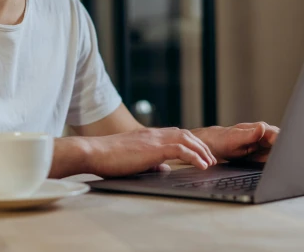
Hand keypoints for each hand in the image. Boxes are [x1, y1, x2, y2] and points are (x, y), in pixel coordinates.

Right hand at [84, 127, 217, 177]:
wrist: (93, 152)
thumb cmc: (107, 158)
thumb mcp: (133, 160)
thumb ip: (150, 163)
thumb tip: (164, 169)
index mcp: (148, 136)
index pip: (175, 134)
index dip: (191, 143)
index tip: (200, 154)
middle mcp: (153, 134)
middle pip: (185, 134)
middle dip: (200, 146)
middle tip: (211, 159)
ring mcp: (154, 139)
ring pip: (186, 139)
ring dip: (201, 150)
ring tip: (210, 163)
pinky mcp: (153, 148)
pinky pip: (180, 150)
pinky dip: (194, 156)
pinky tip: (202, 166)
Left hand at [192, 122, 279, 162]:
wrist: (216, 146)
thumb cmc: (224, 140)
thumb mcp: (235, 138)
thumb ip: (249, 134)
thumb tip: (262, 127)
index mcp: (261, 129)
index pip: (278, 135)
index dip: (284, 143)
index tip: (287, 152)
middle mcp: (265, 136)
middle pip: (282, 144)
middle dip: (286, 152)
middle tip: (288, 163)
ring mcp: (265, 145)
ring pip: (279, 152)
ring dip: (282, 158)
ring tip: (285, 168)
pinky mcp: (263, 154)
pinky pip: (273, 158)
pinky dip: (275, 163)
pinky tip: (276, 169)